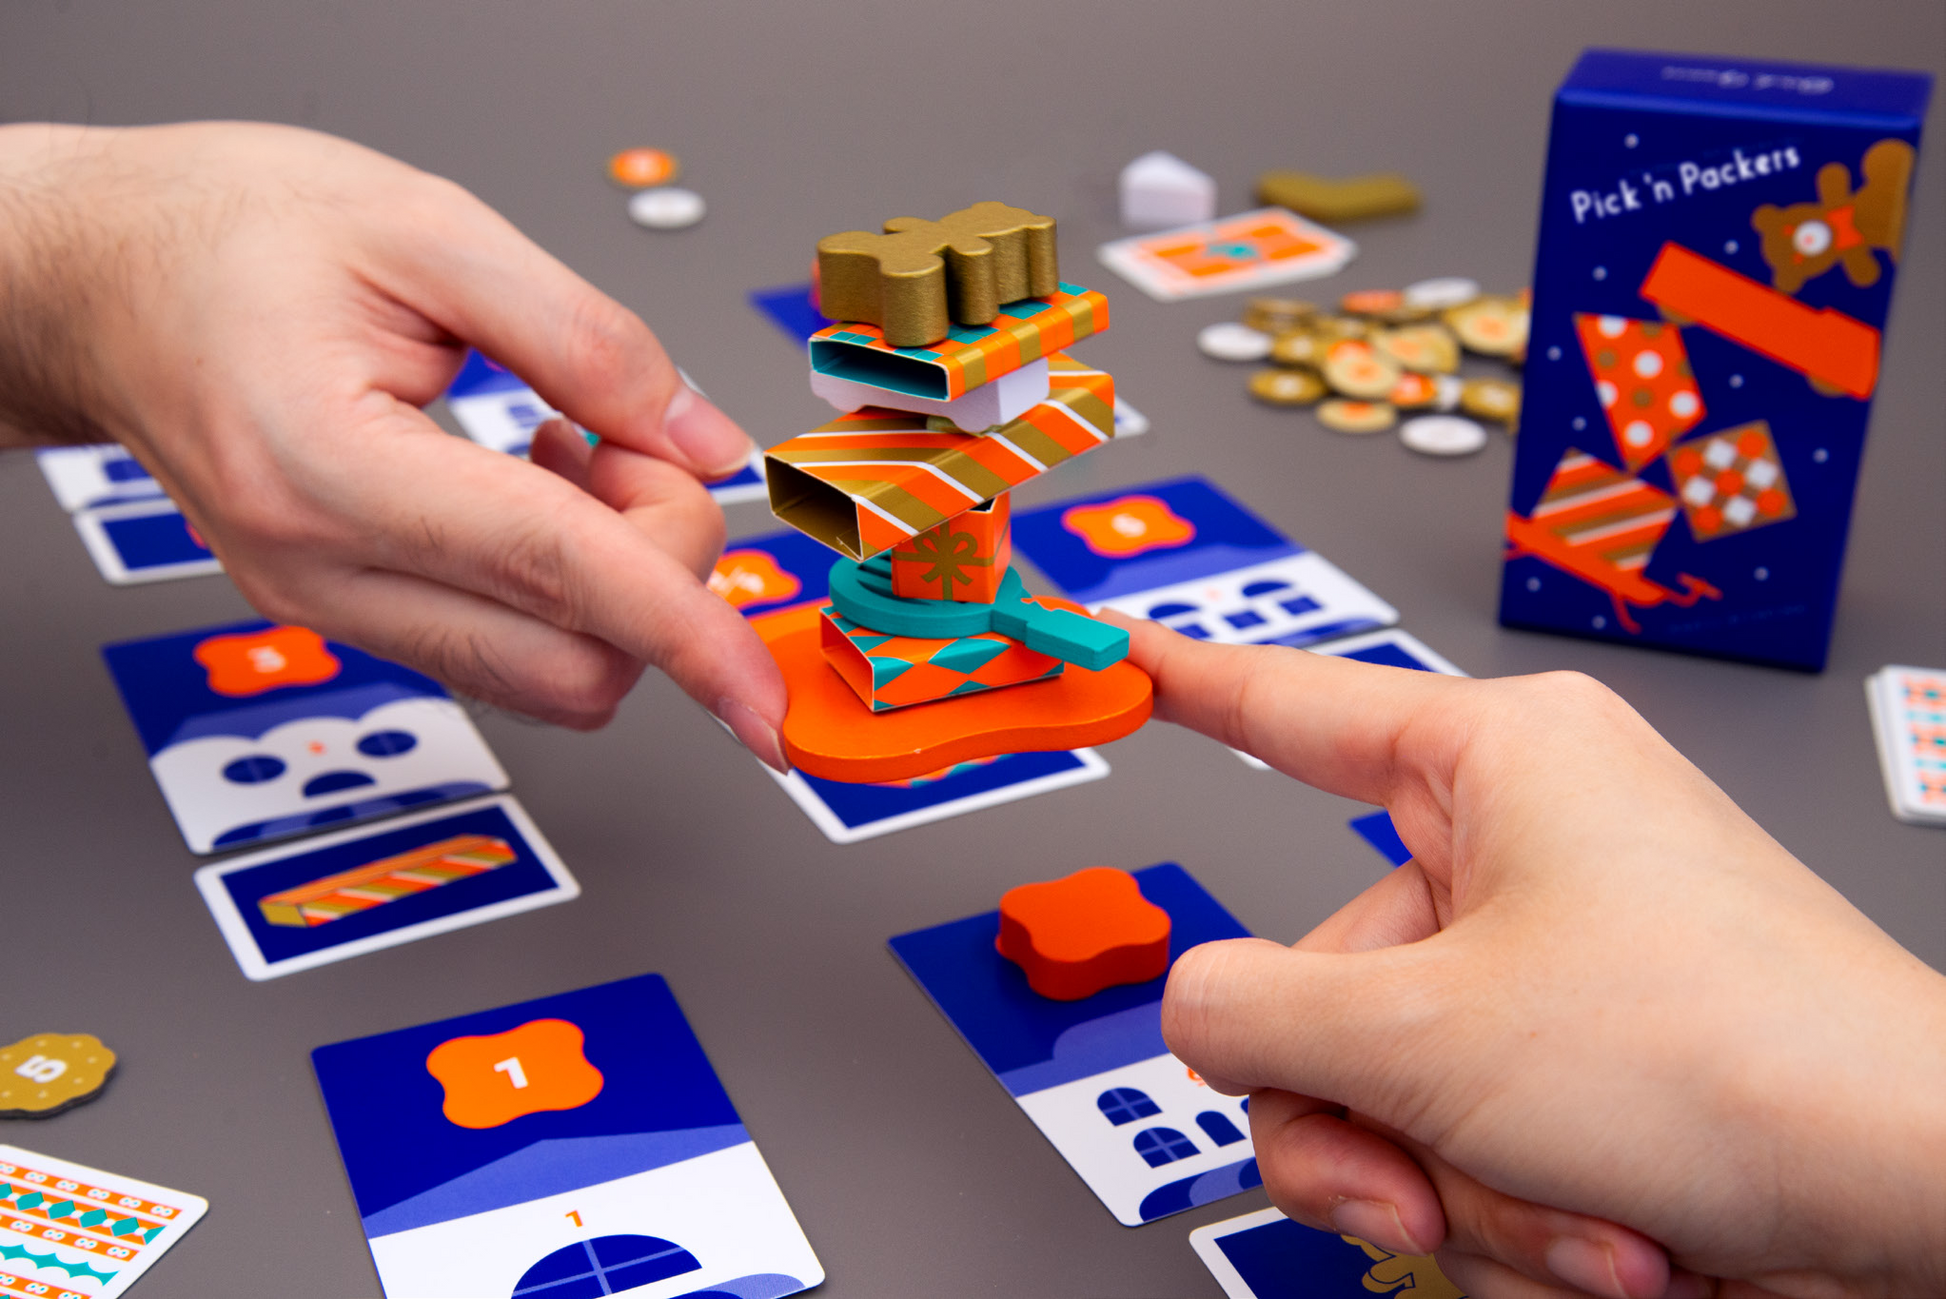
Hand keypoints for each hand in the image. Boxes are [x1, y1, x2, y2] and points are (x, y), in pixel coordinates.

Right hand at [0, 121, 784, 760]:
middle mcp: (322, 572)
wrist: (102, 279)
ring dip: (611, 588)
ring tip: (572, 451)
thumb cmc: (234, 235)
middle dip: (658, 577)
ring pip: (542, 675)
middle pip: (569, 663)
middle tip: (633, 447)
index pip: (556, 577)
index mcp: (334, 469)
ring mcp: (328, 608)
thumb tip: (705, 441)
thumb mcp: (428, 229)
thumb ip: (587, 340)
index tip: (764, 696)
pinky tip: (537, 486)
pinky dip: (562, 592)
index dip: (686, 633)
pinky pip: (501, 650)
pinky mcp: (347, 614)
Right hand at [1119, 620, 1945, 1297]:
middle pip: (1325, 984)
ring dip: (1455, 1189)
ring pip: (1390, 1086)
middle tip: (1408, 1182)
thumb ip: (1249, 1012)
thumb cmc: (1741, 1060)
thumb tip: (1199, 1009)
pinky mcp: (1593, 1065)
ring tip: (1569, 1218)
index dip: (1186, 681)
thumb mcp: (1424, 1039)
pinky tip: (1609, 1236)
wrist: (1926, 1204)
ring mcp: (1561, 964)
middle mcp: (1528, 852)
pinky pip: (1468, 1141)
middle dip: (1364, 1122)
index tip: (1114, 647)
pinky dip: (1517, 1215)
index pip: (1291, 707)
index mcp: (1498, 765)